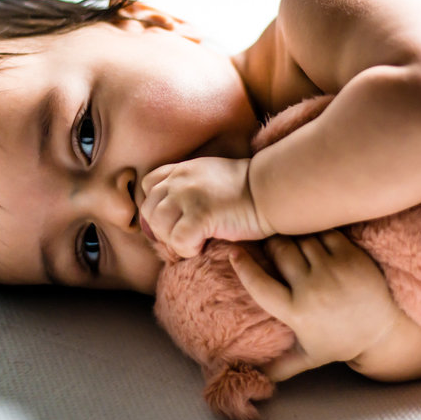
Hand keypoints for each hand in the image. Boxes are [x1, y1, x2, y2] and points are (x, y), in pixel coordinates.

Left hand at [140, 157, 273, 257]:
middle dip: (162, 228)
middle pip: (148, 209)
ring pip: (158, 226)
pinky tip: (203, 246)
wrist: (272, 190)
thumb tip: (175, 213)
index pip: (149, 185)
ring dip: (174, 240)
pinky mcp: (200, 215)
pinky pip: (178, 241)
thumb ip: (190, 186)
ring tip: (196, 241)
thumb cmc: (249, 190)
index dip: (157, 206)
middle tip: (185, 236)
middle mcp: (180, 179)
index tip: (174, 219)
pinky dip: (188, 250)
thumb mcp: (212, 176)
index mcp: (183, 169)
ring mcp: (188, 196)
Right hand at [229, 231, 397, 381]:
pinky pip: (324, 234)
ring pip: (301, 240)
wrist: (383, 331)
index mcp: (296, 313)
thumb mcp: (309, 357)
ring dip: (295, 239)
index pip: (259, 285)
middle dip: (272, 246)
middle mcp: (313, 290)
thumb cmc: (340, 343)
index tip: (234, 252)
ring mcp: (334, 271)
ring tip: (295, 244)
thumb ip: (280, 367)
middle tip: (272, 246)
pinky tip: (316, 241)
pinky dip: (317, 235)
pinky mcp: (351, 257)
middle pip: (280, 252)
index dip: (243, 266)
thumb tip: (255, 377)